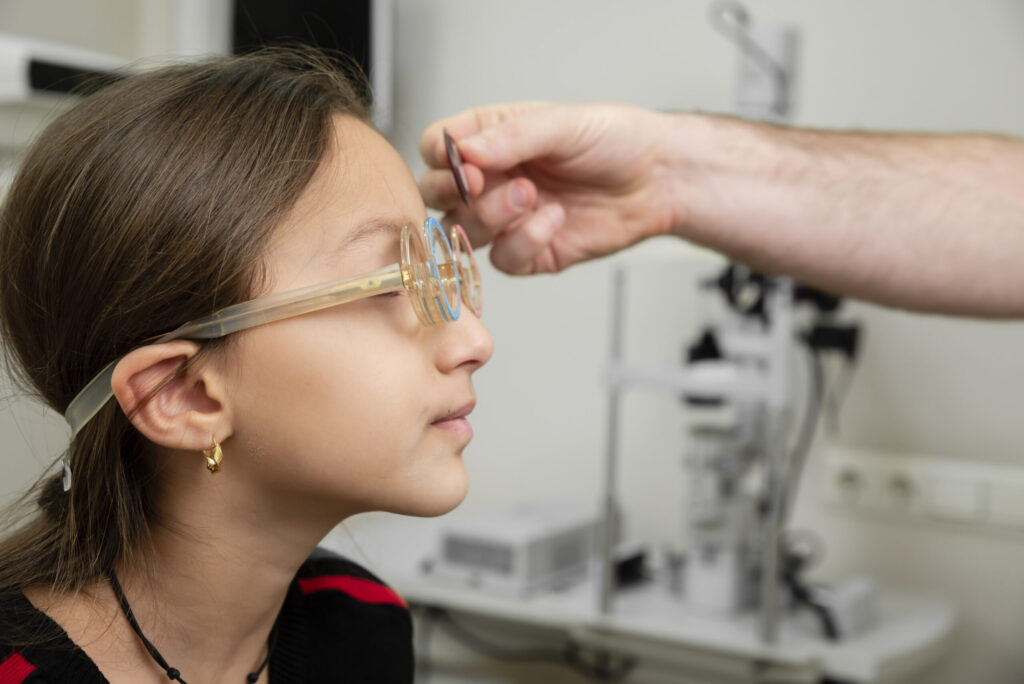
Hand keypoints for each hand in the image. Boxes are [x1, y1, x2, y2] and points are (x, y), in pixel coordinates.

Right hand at [419, 102, 680, 274]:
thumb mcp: (562, 124)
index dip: (439, 158)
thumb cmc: (615, 140)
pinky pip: (503, 260)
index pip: (436, 147)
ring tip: (530, 196)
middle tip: (482, 184)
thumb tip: (464, 152)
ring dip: (491, 217)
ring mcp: (508, 218)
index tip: (464, 163)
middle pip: (437, 194)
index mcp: (491, 138)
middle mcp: (493, 179)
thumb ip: (511, 137)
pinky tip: (555, 220)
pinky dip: (525, 242)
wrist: (659, 179)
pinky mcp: (531, 252)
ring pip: (463, 231)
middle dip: (455, 193)